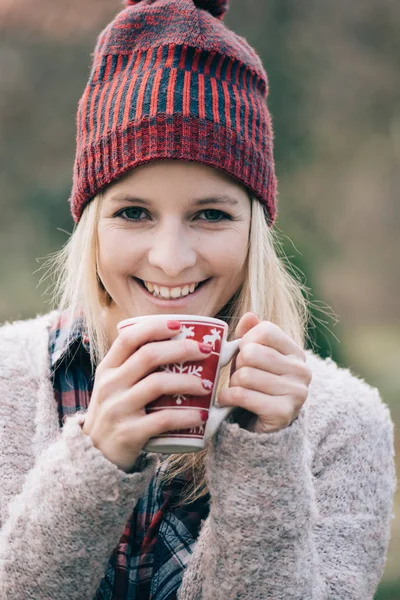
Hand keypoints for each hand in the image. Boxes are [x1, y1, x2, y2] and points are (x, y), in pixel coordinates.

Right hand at [82, 319, 211, 471]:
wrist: (95, 458)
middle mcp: (110, 385)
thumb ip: (135, 368)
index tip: (179, 325)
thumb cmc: (115, 415)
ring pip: (158, 384)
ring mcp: (117, 409)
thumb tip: (177, 346)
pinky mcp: (128, 433)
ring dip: (188, 381)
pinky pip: (163, 419)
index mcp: (107, 369)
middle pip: (149, 356)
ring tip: (207, 386)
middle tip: (205, 351)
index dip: (154, 327)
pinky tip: (201, 415)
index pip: (128, 338)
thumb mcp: (114, 387)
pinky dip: (186, 416)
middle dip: (181, 349)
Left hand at [218, 313, 311, 433]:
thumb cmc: (255, 385)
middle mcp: (302, 371)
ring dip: (232, 384)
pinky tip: (228, 401)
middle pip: (252, 353)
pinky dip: (227, 398)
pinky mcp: (284, 413)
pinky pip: (242, 395)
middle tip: (239, 376)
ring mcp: (296, 392)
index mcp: (296, 352)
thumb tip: (250, 315)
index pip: (265, 330)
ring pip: (245, 375)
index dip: (246, 341)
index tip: (243, 355)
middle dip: (237, 365)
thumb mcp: (252, 358)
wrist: (263, 427)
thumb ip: (250, 335)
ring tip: (236, 390)